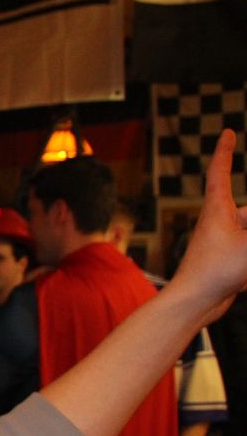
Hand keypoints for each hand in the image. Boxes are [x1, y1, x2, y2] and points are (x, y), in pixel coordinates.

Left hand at [168, 130, 246, 317]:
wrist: (194, 302)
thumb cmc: (215, 271)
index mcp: (217, 210)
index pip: (220, 172)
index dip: (224, 152)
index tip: (227, 133)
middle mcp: (220, 222)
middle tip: (240, 246)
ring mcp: (225, 241)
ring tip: (241, 260)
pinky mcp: (230, 260)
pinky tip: (244, 276)